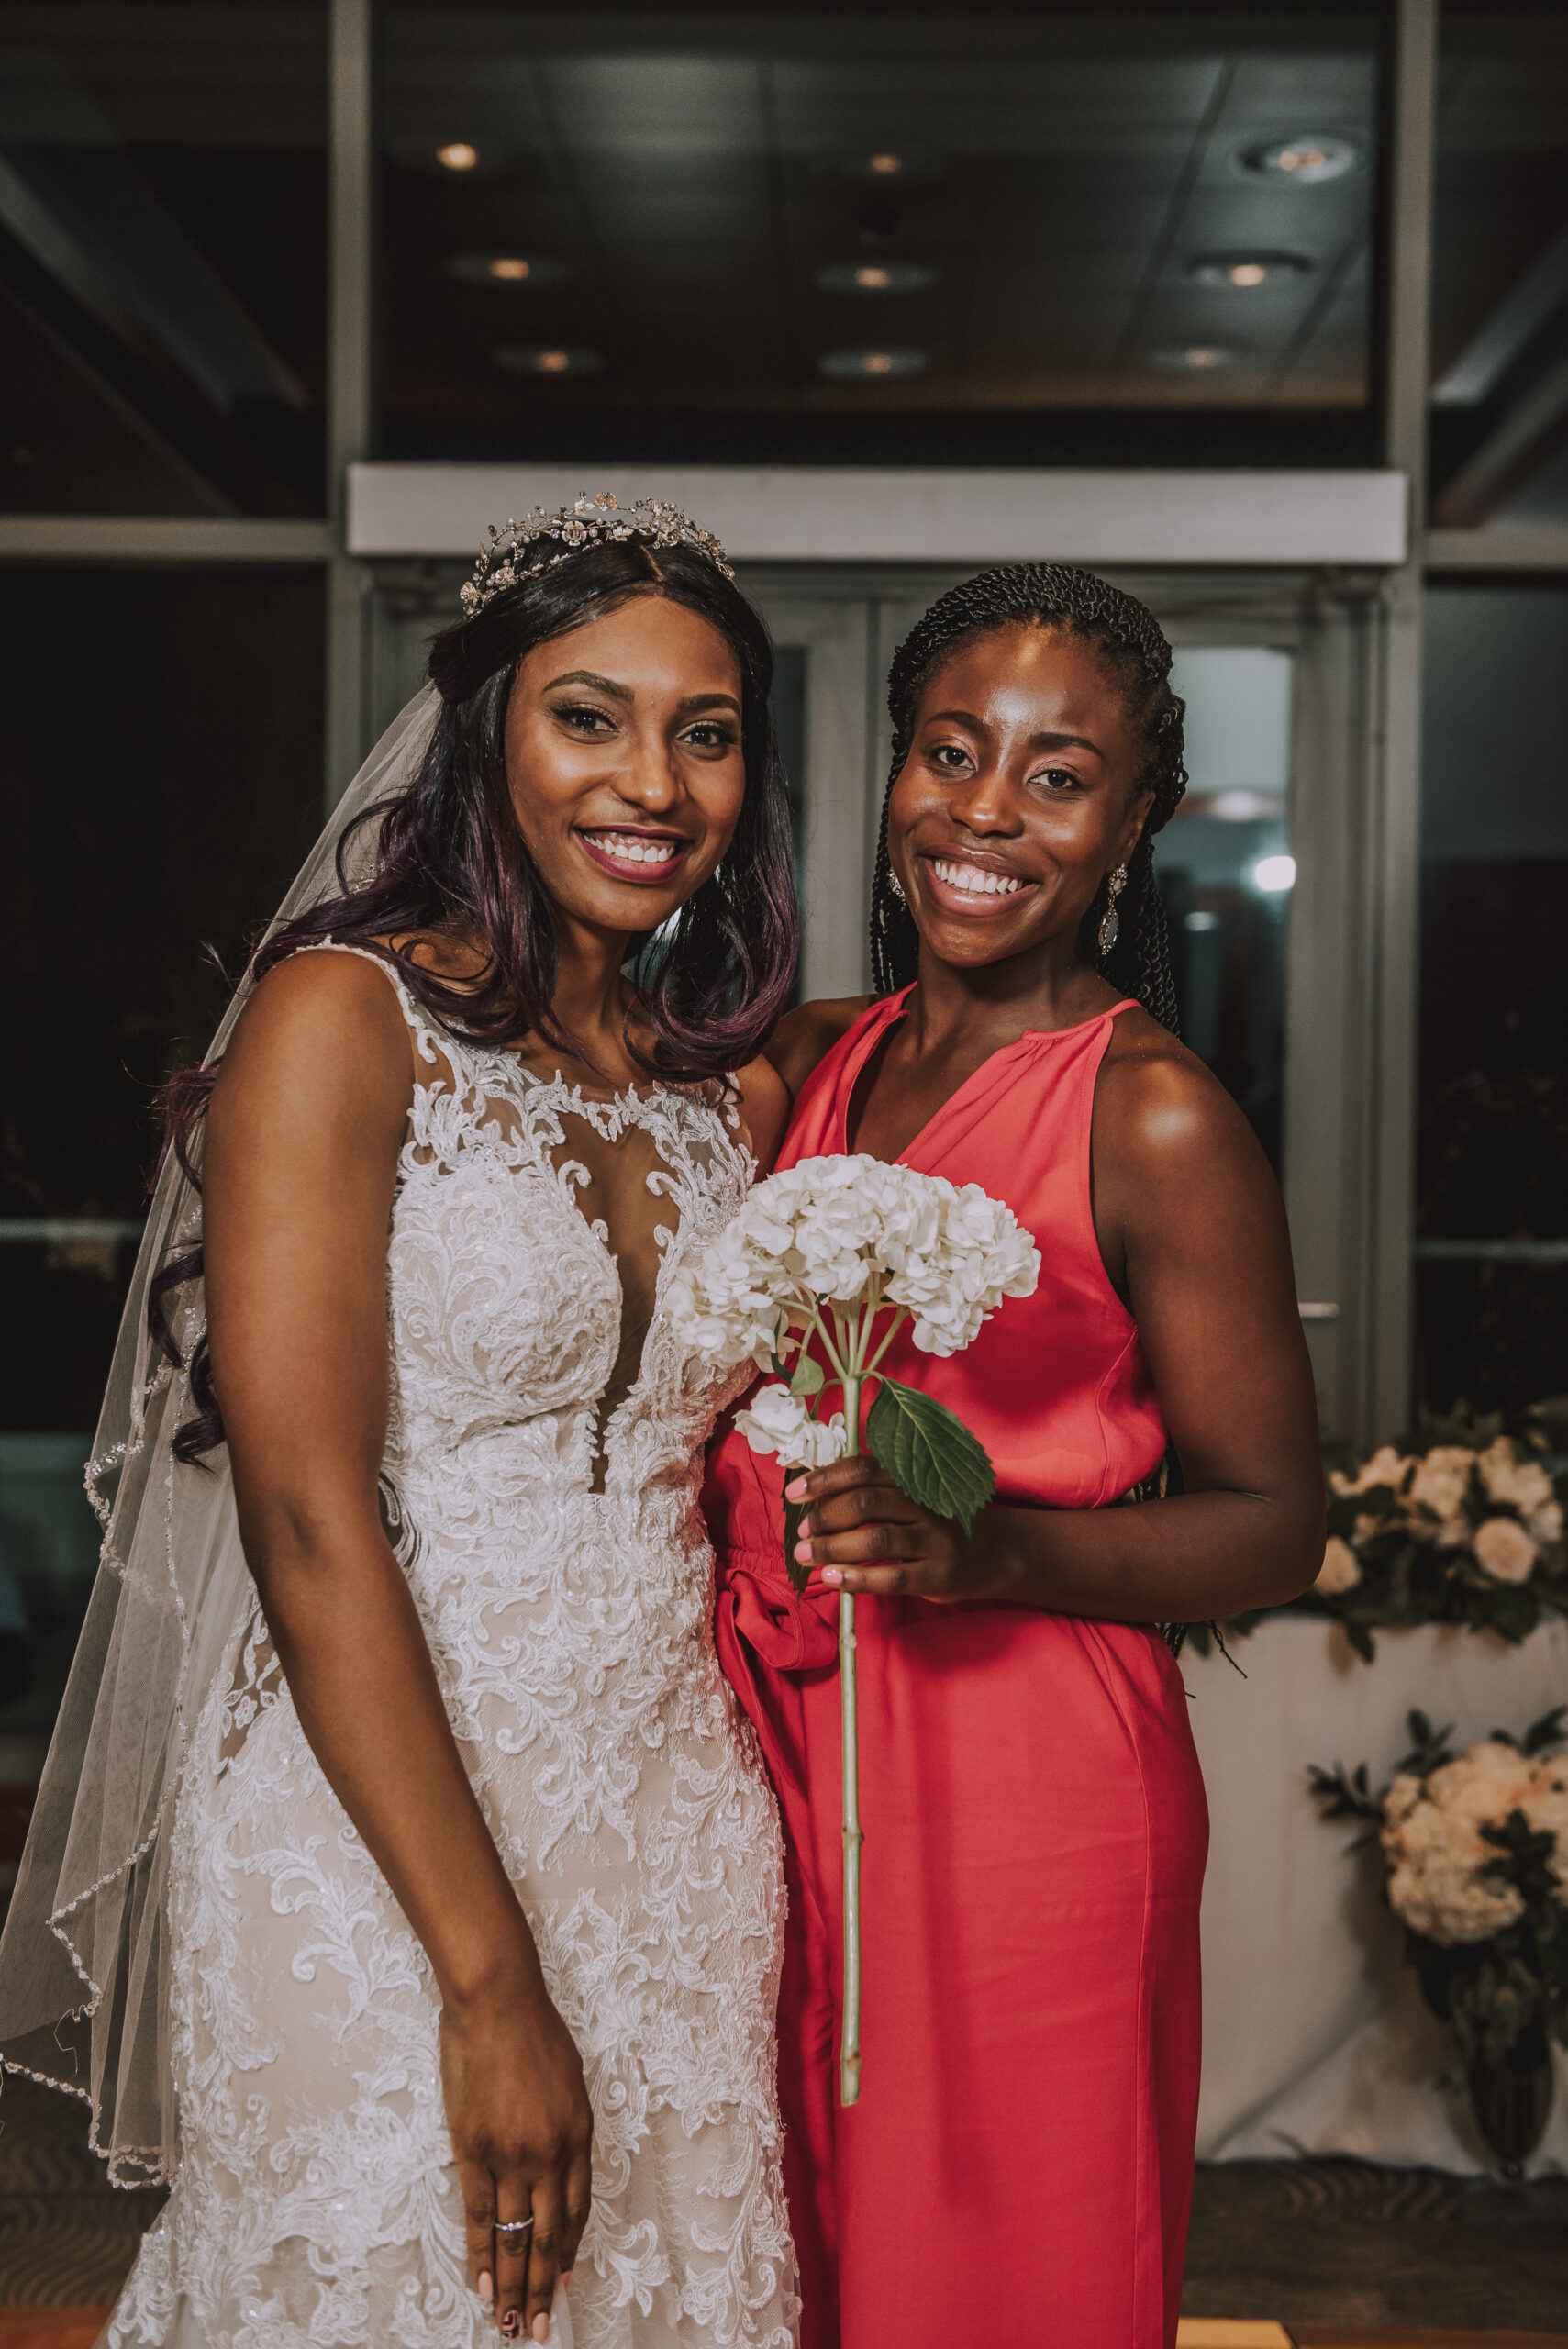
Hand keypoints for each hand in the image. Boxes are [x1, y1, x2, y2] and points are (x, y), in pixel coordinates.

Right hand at [441, 1962, 594, 2341]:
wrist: (497, 2001)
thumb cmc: (535, 2031)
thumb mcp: (569, 2081)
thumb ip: (566, 2130)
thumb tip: (559, 2168)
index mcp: (579, 2136)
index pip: (576, 2210)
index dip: (569, 2251)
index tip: (564, 2283)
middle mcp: (549, 2154)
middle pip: (548, 2236)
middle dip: (543, 2286)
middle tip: (537, 2328)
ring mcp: (510, 2156)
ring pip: (514, 2236)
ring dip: (511, 2283)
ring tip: (508, 2321)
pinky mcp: (472, 2151)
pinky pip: (480, 2215)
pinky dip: (482, 2252)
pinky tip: (482, 2281)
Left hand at [786, 1455, 1009, 1601]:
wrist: (995, 1553)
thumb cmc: (938, 1524)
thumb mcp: (914, 1498)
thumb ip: (876, 1492)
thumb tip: (816, 1499)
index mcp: (914, 1479)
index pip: (863, 1469)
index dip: (825, 1479)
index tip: (794, 1493)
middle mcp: (925, 1504)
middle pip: (866, 1502)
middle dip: (826, 1516)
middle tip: (803, 1531)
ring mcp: (935, 1540)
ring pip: (876, 1540)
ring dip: (833, 1547)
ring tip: (806, 1555)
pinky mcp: (939, 1575)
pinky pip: (892, 1577)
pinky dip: (857, 1578)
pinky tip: (833, 1579)